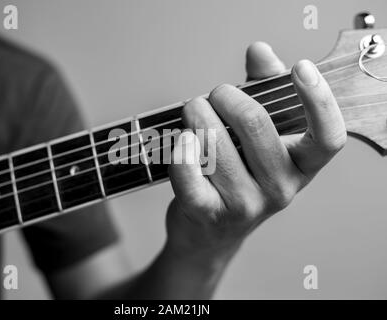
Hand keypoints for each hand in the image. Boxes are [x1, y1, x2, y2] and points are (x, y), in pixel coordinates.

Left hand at [166, 42, 346, 261]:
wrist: (209, 232)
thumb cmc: (236, 174)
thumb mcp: (258, 136)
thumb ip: (265, 90)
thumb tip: (260, 51)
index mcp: (300, 167)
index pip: (328, 137)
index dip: (319, 99)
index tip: (301, 68)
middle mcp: (280, 189)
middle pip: (255, 123)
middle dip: (225, 95)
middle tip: (214, 95)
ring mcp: (245, 205)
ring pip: (215, 140)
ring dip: (196, 114)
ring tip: (193, 114)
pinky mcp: (207, 213)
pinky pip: (189, 170)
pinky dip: (181, 147)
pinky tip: (182, 139)